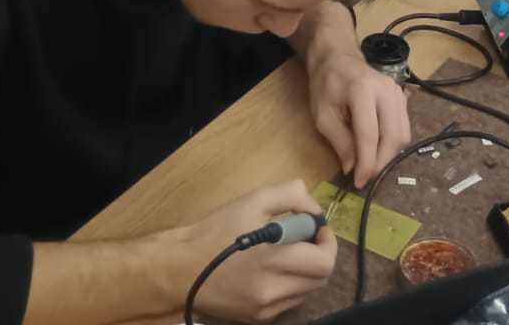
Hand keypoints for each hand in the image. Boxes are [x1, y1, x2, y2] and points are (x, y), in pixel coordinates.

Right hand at [156, 181, 335, 323]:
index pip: (324, 262)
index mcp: (273, 260)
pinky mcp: (258, 319)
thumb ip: (291, 196)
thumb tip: (315, 212)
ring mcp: (266, 310)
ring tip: (287, 255)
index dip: (328, 242)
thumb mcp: (253, 200)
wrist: (180, 269)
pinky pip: (289, 303)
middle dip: (320, 256)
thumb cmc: (216, 232)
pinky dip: (291, 286)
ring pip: (307, 292)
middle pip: (321, 279)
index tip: (317, 228)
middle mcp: (273, 291)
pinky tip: (272, 272)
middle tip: (305, 239)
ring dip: (307, 272)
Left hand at [306, 49, 410, 188]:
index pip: (369, 135)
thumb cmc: (326, 85)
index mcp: (362, 91)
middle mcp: (386, 90)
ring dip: (389, 155)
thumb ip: (339, 141)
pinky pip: (403, 127)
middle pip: (392, 136)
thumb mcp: (323, 115)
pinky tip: (378, 150)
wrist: (337, 58)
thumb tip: (352, 168)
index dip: (366, 163)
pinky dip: (393, 144)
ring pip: (402, 134)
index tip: (359, 182)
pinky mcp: (402, 97)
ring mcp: (398, 92)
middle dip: (381, 162)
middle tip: (366, 177)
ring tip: (371, 166)